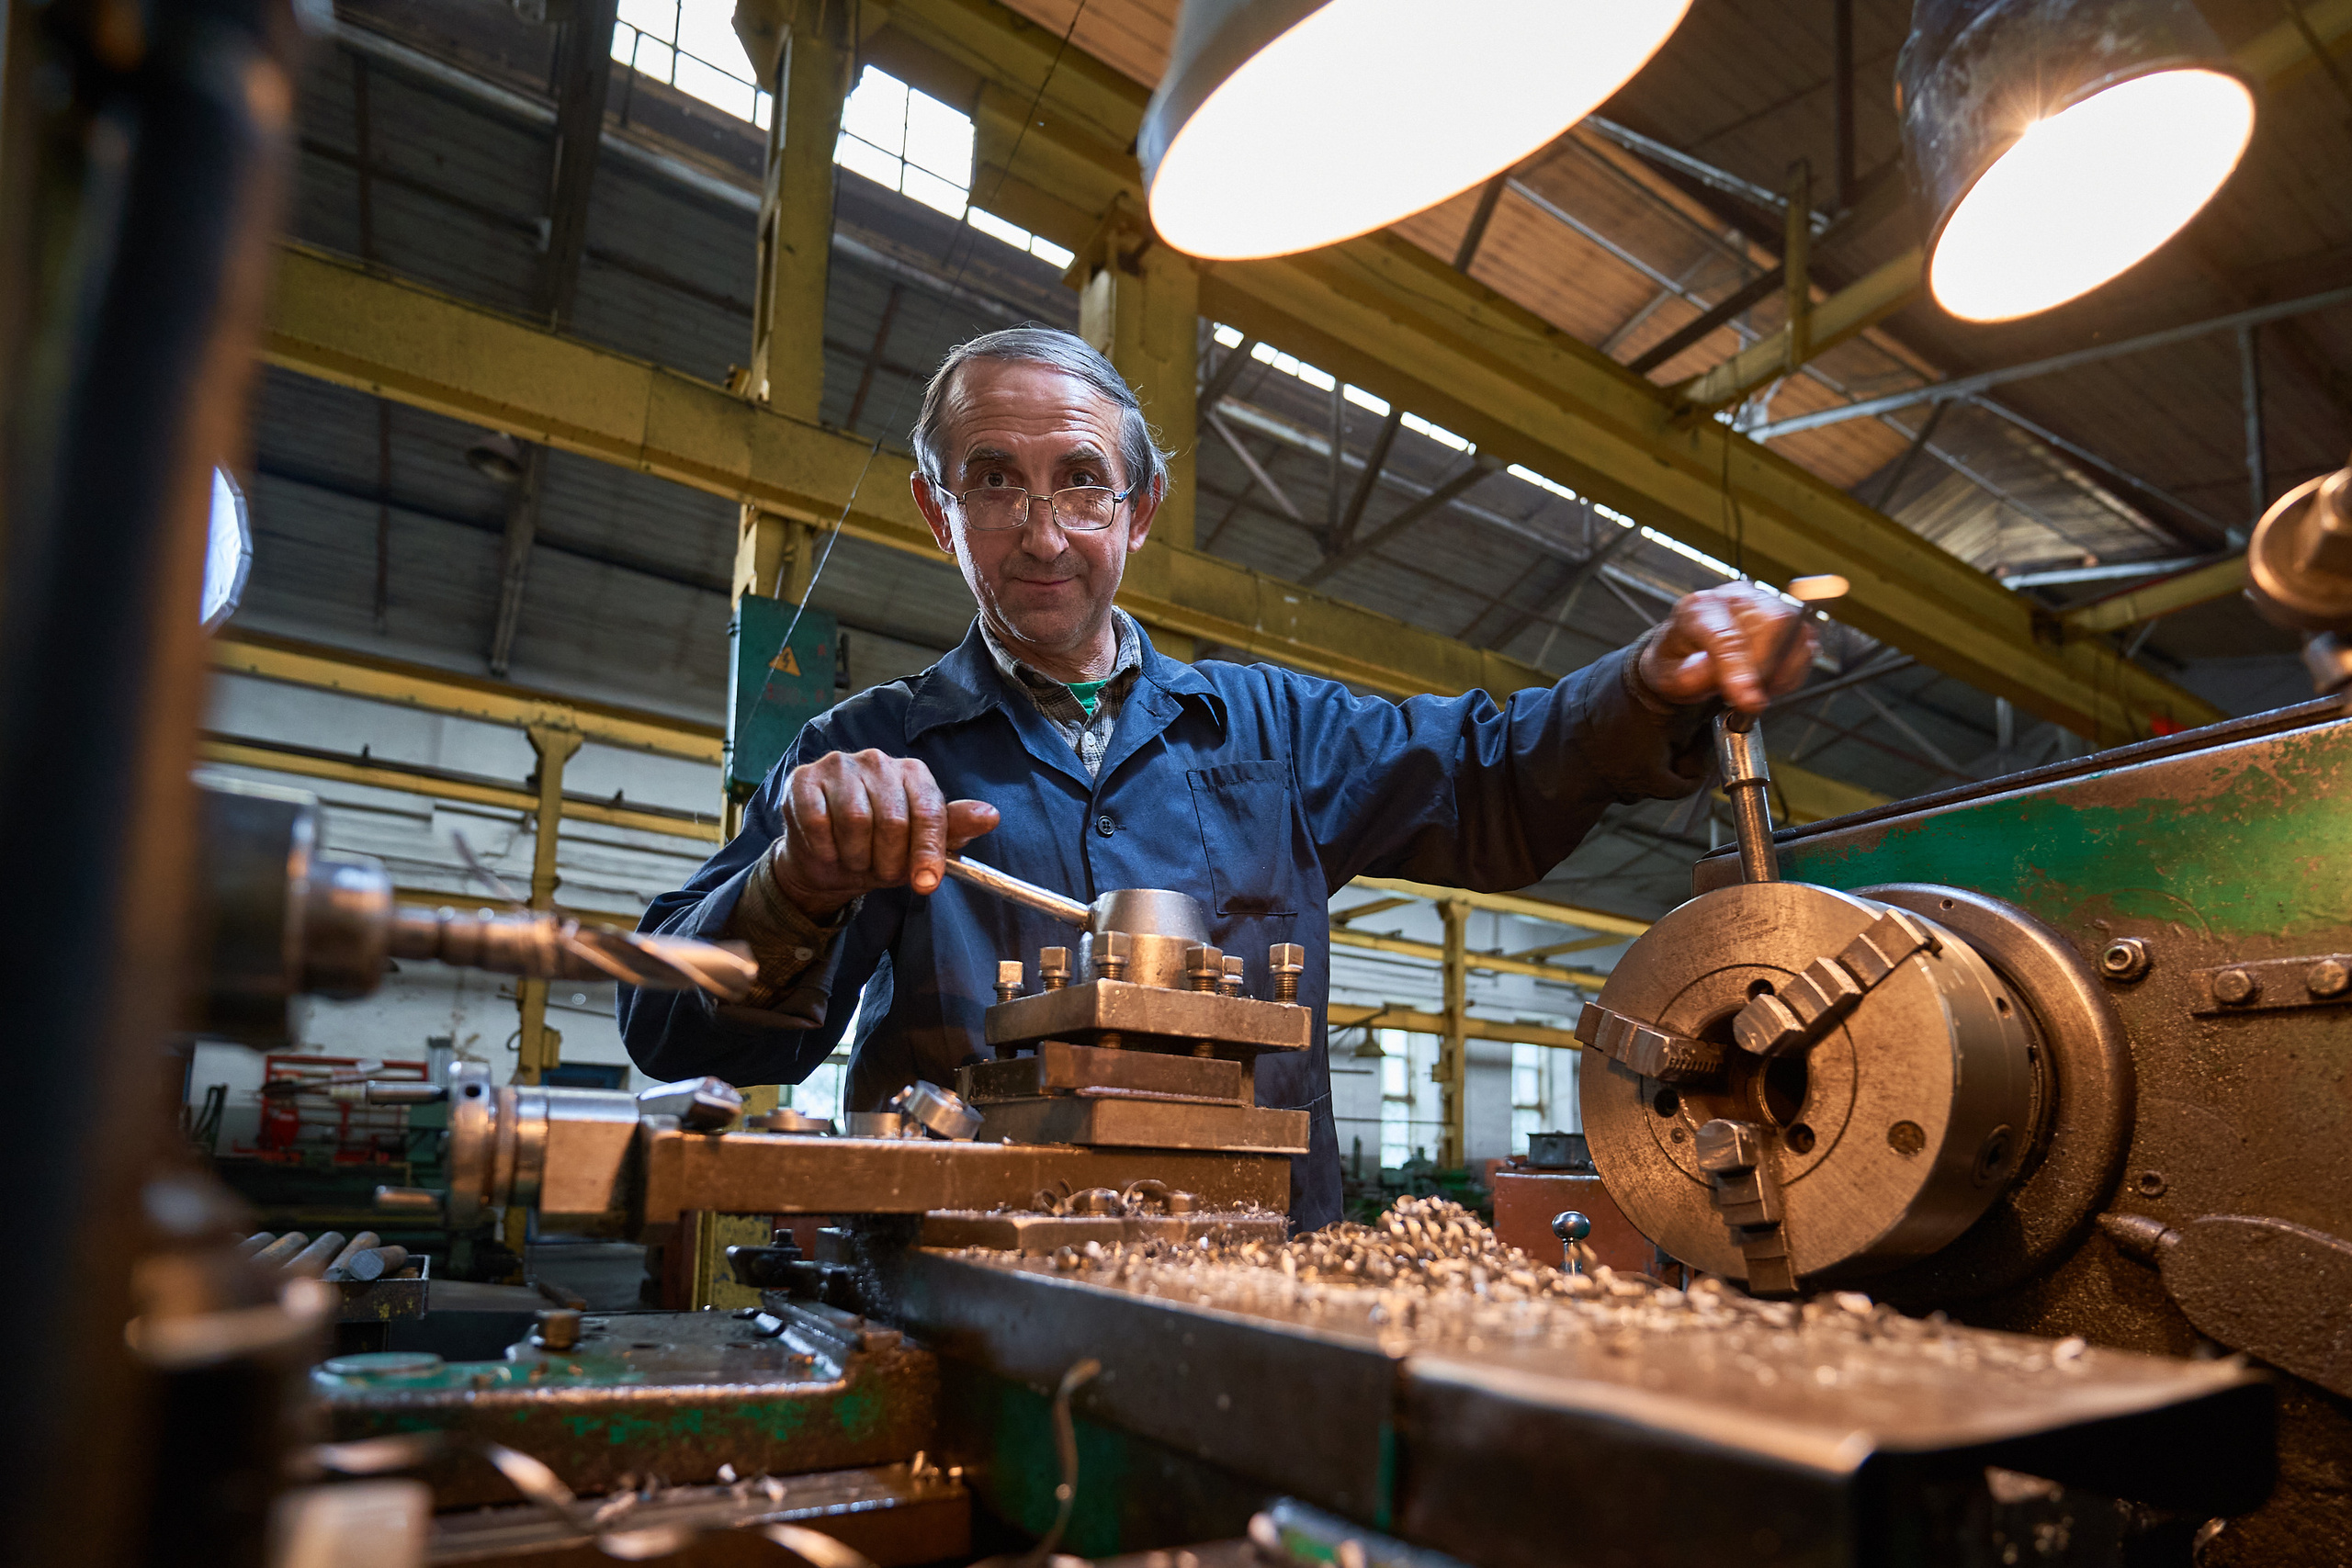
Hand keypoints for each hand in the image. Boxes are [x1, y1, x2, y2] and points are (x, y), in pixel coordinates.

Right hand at [768, 750, 998, 916]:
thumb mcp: (921, 846)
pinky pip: (819, 821)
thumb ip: (953, 830)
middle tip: (879, 870)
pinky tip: (828, 849)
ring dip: (856, 856)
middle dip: (888, 860)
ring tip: (854, 859)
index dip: (927, 852)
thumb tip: (990, 816)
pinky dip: (825, 848)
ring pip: (855, 821)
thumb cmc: (879, 849)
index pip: (929, 811)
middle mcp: (878, 760)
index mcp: (913, 773)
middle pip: (893, 821)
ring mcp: (839, 766)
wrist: (828, 859)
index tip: (926, 883)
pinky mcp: (803, 778)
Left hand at [1638, 583, 1815, 711]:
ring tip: (1758, 688)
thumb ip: (1691, 679)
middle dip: (1766, 669)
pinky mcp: (1784, 615)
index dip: (1741, 670)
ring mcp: (1762, 602)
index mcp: (1697, 610)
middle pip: (1771, 623)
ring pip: (1794, 629)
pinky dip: (1793, 668)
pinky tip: (1771, 679)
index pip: (1727, 636)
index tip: (1749, 700)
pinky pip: (1805, 640)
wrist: (1684, 652)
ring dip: (1783, 670)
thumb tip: (1728, 680)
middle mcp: (1732, 598)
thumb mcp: (1668, 678)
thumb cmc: (1678, 663)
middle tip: (1750, 697)